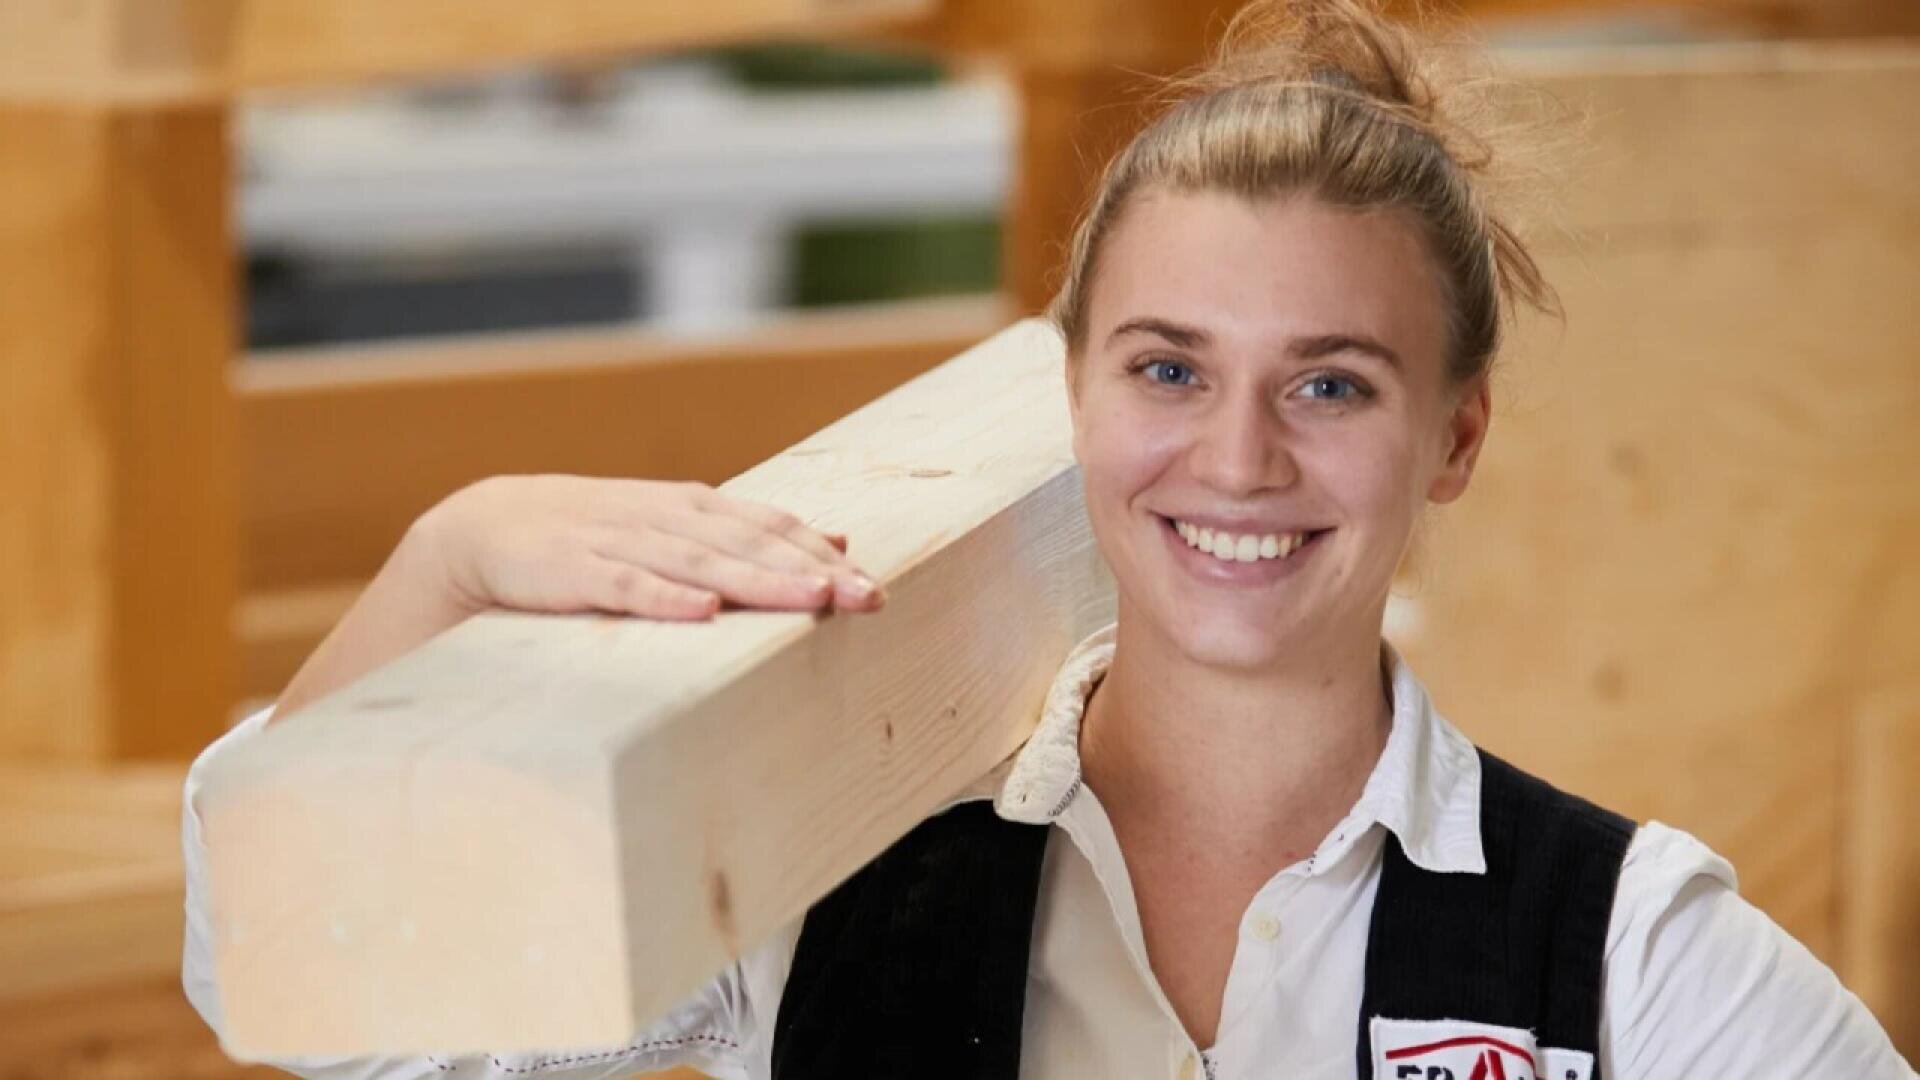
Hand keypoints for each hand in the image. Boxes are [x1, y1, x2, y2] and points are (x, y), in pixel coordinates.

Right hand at [415, 474, 883, 621]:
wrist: (486, 528)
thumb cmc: (595, 537)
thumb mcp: (678, 528)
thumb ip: (752, 536)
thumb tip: (838, 540)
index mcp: (693, 507)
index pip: (770, 525)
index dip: (821, 553)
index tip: (873, 585)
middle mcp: (664, 518)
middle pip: (748, 543)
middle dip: (810, 570)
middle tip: (865, 597)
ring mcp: (619, 541)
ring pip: (700, 563)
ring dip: (758, 581)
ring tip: (810, 599)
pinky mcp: (574, 571)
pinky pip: (626, 587)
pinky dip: (665, 598)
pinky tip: (703, 613)